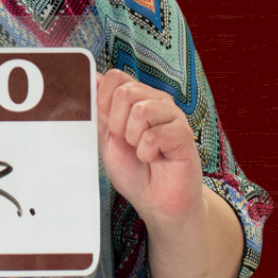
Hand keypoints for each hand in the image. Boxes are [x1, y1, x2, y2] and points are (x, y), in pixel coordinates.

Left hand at [96, 70, 203, 223]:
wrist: (155, 201)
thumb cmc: (133, 170)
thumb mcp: (107, 138)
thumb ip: (100, 110)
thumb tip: (94, 78)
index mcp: (137, 98)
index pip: (115, 77)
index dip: (104, 100)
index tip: (108, 124)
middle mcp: (156, 101)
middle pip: (125, 92)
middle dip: (117, 123)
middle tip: (128, 141)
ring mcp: (172, 116)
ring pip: (141, 111)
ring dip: (133, 138)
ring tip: (142, 150)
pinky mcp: (184, 134)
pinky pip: (154, 135)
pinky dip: (147, 152)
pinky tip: (154, 158)